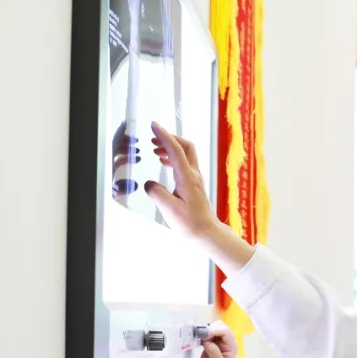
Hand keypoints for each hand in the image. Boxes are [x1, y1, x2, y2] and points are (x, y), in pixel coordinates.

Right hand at [146, 121, 255, 275]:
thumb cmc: (190, 223)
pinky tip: (163, 163)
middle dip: (170, 138)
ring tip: (155, 149)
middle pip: (186, 146)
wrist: (206, 232)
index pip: (176, 150)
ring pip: (186, 154)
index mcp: (187, 177)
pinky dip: (173, 158)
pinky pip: (185, 163)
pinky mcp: (194, 184)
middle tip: (154, 137)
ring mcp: (196, 178)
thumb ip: (157, 193)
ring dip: (171, 147)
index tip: (154, 125)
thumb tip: (150, 183)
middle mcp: (194, 175)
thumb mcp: (169, 209)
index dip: (164, 135)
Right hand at [200, 322, 242, 357]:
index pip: (224, 331)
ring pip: (213, 328)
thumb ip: (213, 352)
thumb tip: (207, 341)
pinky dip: (202, 335)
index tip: (204, 336)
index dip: (214, 331)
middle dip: (209, 329)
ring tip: (199, 339)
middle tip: (201, 337)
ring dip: (205, 331)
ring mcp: (219, 342)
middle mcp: (226, 341)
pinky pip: (208, 334)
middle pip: (219, 326)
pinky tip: (198, 340)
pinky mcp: (212, 343)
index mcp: (231, 345)